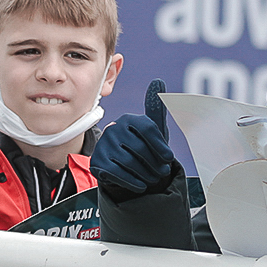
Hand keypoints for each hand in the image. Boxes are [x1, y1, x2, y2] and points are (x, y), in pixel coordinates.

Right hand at [91, 79, 177, 195]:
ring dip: (145, 174)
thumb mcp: (154, 132)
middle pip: (139, 148)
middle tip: (162, 173)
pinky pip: (117, 173)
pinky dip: (132, 182)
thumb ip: (157, 110)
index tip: (169, 158)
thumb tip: (158, 81)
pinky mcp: (97, 162)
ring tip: (153, 179)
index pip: (147, 129)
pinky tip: (141, 185)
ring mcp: (104, 145)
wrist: (122, 168)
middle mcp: (114, 128)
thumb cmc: (143, 147)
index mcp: (130, 119)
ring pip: (129, 162)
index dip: (160, 145)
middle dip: (154, 164)